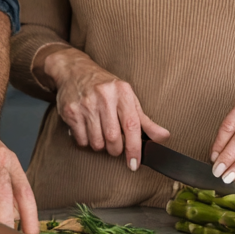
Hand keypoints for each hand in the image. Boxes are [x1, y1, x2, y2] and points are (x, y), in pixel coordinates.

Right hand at [42, 47, 169, 170]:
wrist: (74, 70)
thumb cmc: (105, 87)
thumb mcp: (127, 98)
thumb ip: (145, 120)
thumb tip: (164, 137)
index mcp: (122, 92)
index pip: (132, 125)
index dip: (134, 148)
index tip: (134, 163)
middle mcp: (104, 96)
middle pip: (113, 138)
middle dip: (115, 149)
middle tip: (115, 145)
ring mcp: (86, 104)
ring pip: (96, 142)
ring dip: (100, 145)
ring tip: (100, 133)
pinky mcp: (70, 111)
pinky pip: (81, 140)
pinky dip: (86, 141)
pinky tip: (87, 129)